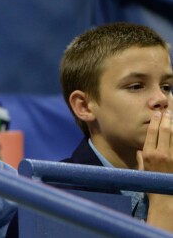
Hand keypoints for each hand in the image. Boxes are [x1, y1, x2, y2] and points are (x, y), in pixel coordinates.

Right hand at [141, 110, 172, 231]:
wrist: (166, 199)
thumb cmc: (151, 184)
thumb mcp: (141, 169)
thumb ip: (141, 157)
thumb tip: (141, 148)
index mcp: (148, 154)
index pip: (152, 132)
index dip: (155, 121)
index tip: (157, 113)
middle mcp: (161, 154)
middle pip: (165, 130)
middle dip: (166, 118)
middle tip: (168, 109)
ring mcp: (172, 157)